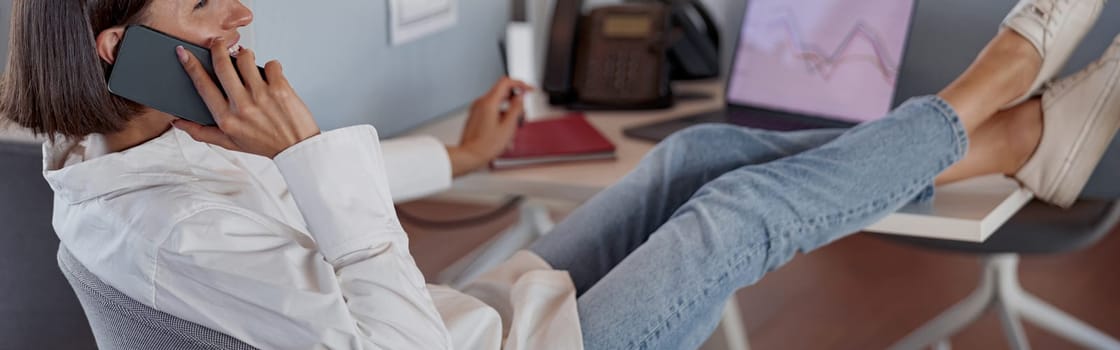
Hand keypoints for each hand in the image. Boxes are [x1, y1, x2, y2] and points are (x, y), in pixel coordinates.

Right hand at [171, 39, 320, 158]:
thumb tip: (176, 121)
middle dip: (217, 48)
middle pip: (222, 65)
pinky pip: (271, 65)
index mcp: (226, 118)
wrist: (296, 148)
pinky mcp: (280, 89)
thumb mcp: (228, 142)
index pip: (202, 85)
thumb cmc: (263, 143)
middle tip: (218, 43)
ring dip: (245, 56)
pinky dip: (271, 66)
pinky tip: (271, 76)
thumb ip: (201, 132)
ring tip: (247, 62)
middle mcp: (242, 106)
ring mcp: (261, 96)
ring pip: (245, 59)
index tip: (183, 52)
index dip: (190, 65)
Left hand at [448, 77, 532, 175]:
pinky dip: (500, 115)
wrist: (469, 155)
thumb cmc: (485, 145)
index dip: (520, 84)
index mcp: (489, 102)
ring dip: (508, 110)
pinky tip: (504, 130)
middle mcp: (481, 103)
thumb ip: (516, 109)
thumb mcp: (508, 127)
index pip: (506, 82)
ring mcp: (476, 109)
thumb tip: (520, 98)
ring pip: (497, 102)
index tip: (527, 89)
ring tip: (513, 126)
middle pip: (502, 92)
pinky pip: (490, 110)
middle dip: (514, 100)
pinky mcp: (475, 116)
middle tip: (522, 109)